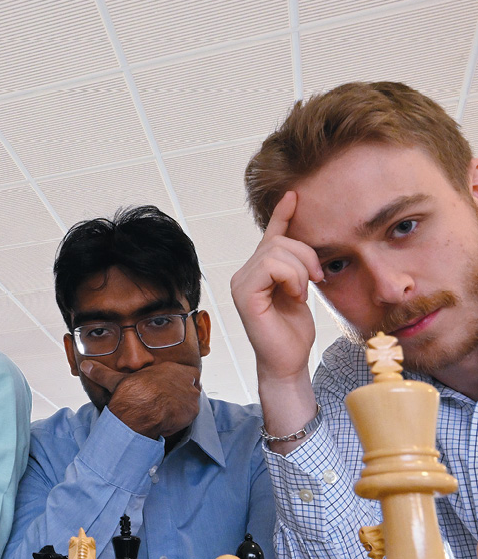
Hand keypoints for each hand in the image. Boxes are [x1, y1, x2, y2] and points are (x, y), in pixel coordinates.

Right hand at [81, 360, 201, 439]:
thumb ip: (103, 373)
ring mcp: (190, 395)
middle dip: (183, 393)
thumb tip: (86, 366)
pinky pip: (191, 414)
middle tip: (169, 402)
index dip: (181, 380)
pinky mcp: (192, 411)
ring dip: (184, 406)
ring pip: (192, 400)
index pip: (188, 371)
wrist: (140, 412)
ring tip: (169, 413)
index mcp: (171, 368)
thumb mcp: (117, 381)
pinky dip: (182, 418)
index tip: (171, 387)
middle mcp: (185, 379)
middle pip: (192, 385)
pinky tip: (169, 421)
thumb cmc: (132, 394)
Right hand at [230, 191, 323, 383]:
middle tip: (317, 279)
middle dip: (306, 255)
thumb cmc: (293, 332)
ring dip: (300, 269)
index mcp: (255, 272)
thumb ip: (295, 267)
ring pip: (276, 251)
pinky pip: (272, 266)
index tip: (294, 195)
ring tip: (303, 292)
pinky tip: (295, 295)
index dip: (283, 214)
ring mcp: (240, 283)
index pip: (270, 235)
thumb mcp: (299, 290)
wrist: (288, 362)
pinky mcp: (245, 294)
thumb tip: (301, 240)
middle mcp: (242, 274)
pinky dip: (292, 277)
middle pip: (278, 241)